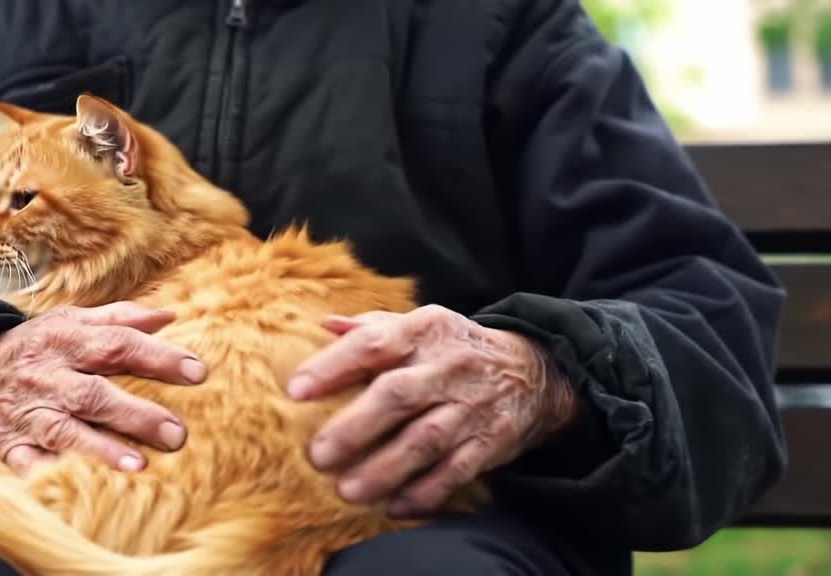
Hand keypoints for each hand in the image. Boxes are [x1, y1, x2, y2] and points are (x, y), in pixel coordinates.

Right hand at [0, 301, 206, 475]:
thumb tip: (169, 316)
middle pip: (94, 394)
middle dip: (136, 414)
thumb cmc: (35, 348)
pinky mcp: (8, 447)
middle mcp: (49, 377)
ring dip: (100, 449)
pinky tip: (76, 487)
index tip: (197, 372)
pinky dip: (48, 475)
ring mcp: (28, 414)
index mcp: (67, 341)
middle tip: (177, 433)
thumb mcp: (71, 322)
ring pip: (65, 432)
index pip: (118, 345)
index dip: (157, 358)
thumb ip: (120, 319)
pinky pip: (27, 464)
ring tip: (138, 465)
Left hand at [287, 305, 575, 517]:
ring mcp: (470, 406)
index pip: (374, 343)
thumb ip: (371, 327)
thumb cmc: (455, 348)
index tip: (296, 390)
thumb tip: (322, 324)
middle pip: (397, 395)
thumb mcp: (420, 324)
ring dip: (385, 468)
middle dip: (355, 427)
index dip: (333, 366)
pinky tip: (393, 506)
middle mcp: (448, 366)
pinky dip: (424, 492)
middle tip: (318, 455)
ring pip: (425, 440)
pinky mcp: (490, 441)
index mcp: (425, 329)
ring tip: (347, 490)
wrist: (533, 371)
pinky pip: (455, 471)